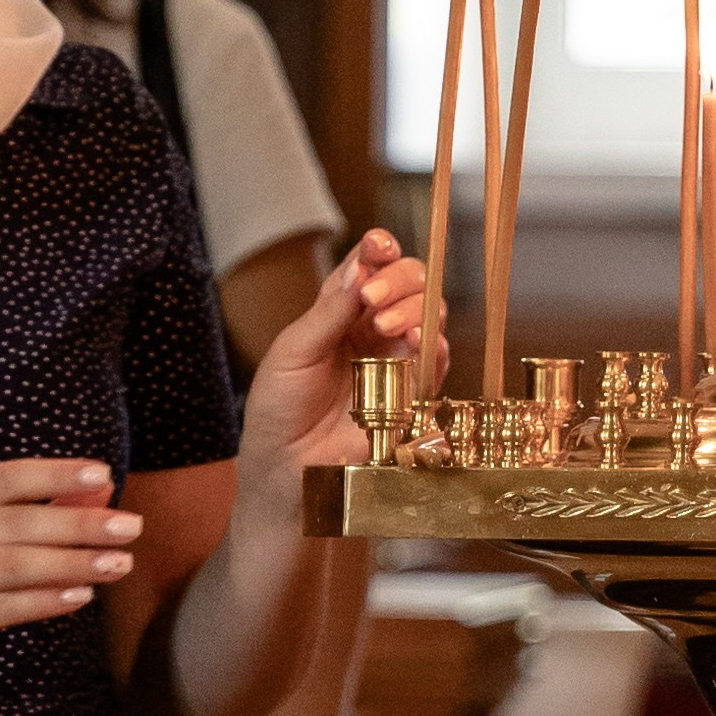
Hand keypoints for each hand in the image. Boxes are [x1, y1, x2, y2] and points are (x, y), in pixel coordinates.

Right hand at [0, 459, 140, 686]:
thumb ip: (37, 510)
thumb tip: (101, 488)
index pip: (7, 477)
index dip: (55, 473)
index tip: (103, 473)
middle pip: (18, 521)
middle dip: (80, 523)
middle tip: (132, 526)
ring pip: (12, 563)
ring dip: (71, 562)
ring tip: (119, 564)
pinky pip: (0, 608)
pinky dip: (43, 600)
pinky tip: (80, 596)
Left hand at [237, 230, 427, 493]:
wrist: (286, 471)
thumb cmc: (279, 409)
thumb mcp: (293, 352)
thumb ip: (329, 312)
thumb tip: (361, 269)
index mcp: (339, 309)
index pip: (368, 265)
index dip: (378, 248)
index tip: (378, 245)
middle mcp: (373, 328)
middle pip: (408, 281)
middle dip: (399, 278)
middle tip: (373, 297)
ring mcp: (396, 359)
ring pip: (429, 313)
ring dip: (415, 308)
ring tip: (387, 326)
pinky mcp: (413, 393)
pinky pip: (437, 359)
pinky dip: (433, 343)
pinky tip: (414, 342)